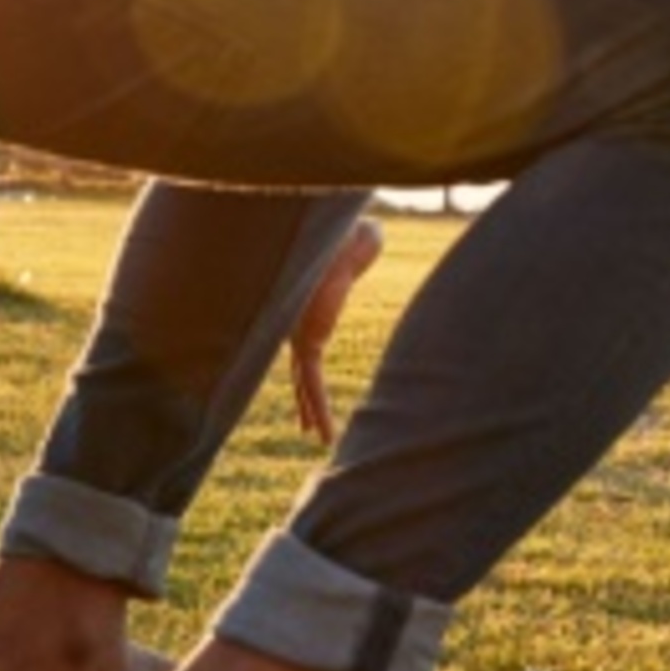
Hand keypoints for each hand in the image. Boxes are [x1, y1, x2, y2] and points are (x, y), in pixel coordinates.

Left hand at [285, 218, 384, 443]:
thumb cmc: (349, 231)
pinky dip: (316, 406)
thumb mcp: (356, 244)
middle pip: (300, 368)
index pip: (303, 345)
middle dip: (304, 397)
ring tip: (321, 439)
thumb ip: (361, 248)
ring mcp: (299, 332)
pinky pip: (310, 380)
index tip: (307, 388)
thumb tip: (372, 234)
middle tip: (306, 424)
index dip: (305, 369)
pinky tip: (321, 431)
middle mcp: (298, 323)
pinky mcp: (307, 338)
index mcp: (306, 306)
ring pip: (304, 380)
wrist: (337, 235)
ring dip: (313, 411)